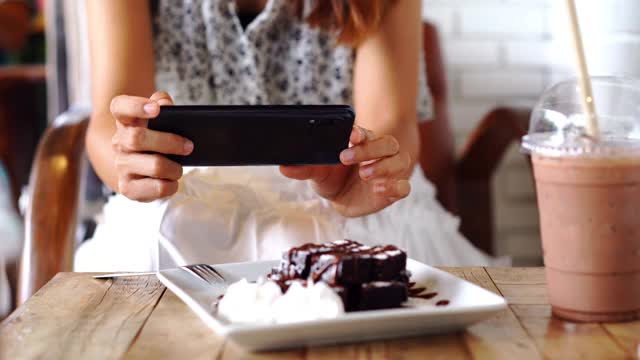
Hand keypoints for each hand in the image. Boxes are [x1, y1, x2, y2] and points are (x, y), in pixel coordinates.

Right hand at [110, 91, 193, 201]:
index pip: (120, 107)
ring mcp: (122, 166)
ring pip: (154, 166)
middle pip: (138, 138)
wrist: (139, 170)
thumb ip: (162, 105)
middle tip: (188, 147)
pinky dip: (171, 185)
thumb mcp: (158, 120)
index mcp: (125, 121)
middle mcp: (119, 143)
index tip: (156, 109)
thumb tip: (165, 103)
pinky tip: (172, 181)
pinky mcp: (129, 188)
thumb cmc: (154, 139)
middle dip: (169, 142)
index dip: (135, 106)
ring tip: (179, 168)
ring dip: (174, 167)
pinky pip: (157, 187)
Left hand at [280, 126, 412, 216]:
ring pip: (399, 160)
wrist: (343, 200)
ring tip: (365, 174)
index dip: (360, 133)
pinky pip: (404, 186)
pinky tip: (380, 189)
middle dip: (369, 149)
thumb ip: (304, 168)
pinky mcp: (395, 190)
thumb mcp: (317, 174)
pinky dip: (395, 186)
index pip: (365, 133)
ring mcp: (390, 171)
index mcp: (361, 144)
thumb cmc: (332, 179)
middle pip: (387, 143)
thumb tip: (284, 167)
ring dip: (384, 166)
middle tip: (347, 157)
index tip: (350, 135)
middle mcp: (379, 154)